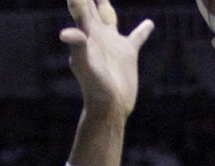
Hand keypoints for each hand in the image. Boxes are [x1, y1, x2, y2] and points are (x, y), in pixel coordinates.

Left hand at [61, 0, 152, 115]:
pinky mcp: (128, 54)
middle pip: (91, 7)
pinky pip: (136, 37)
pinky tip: (149, 23)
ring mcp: (112, 43)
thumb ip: (77, 46)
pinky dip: (143, 30)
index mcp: (86, 33)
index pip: (80, 6)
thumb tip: (64, 33)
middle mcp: (97, 35)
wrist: (109, 106)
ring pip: (109, 17)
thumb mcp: (85, 65)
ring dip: (105, 6)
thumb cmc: (94, 87)